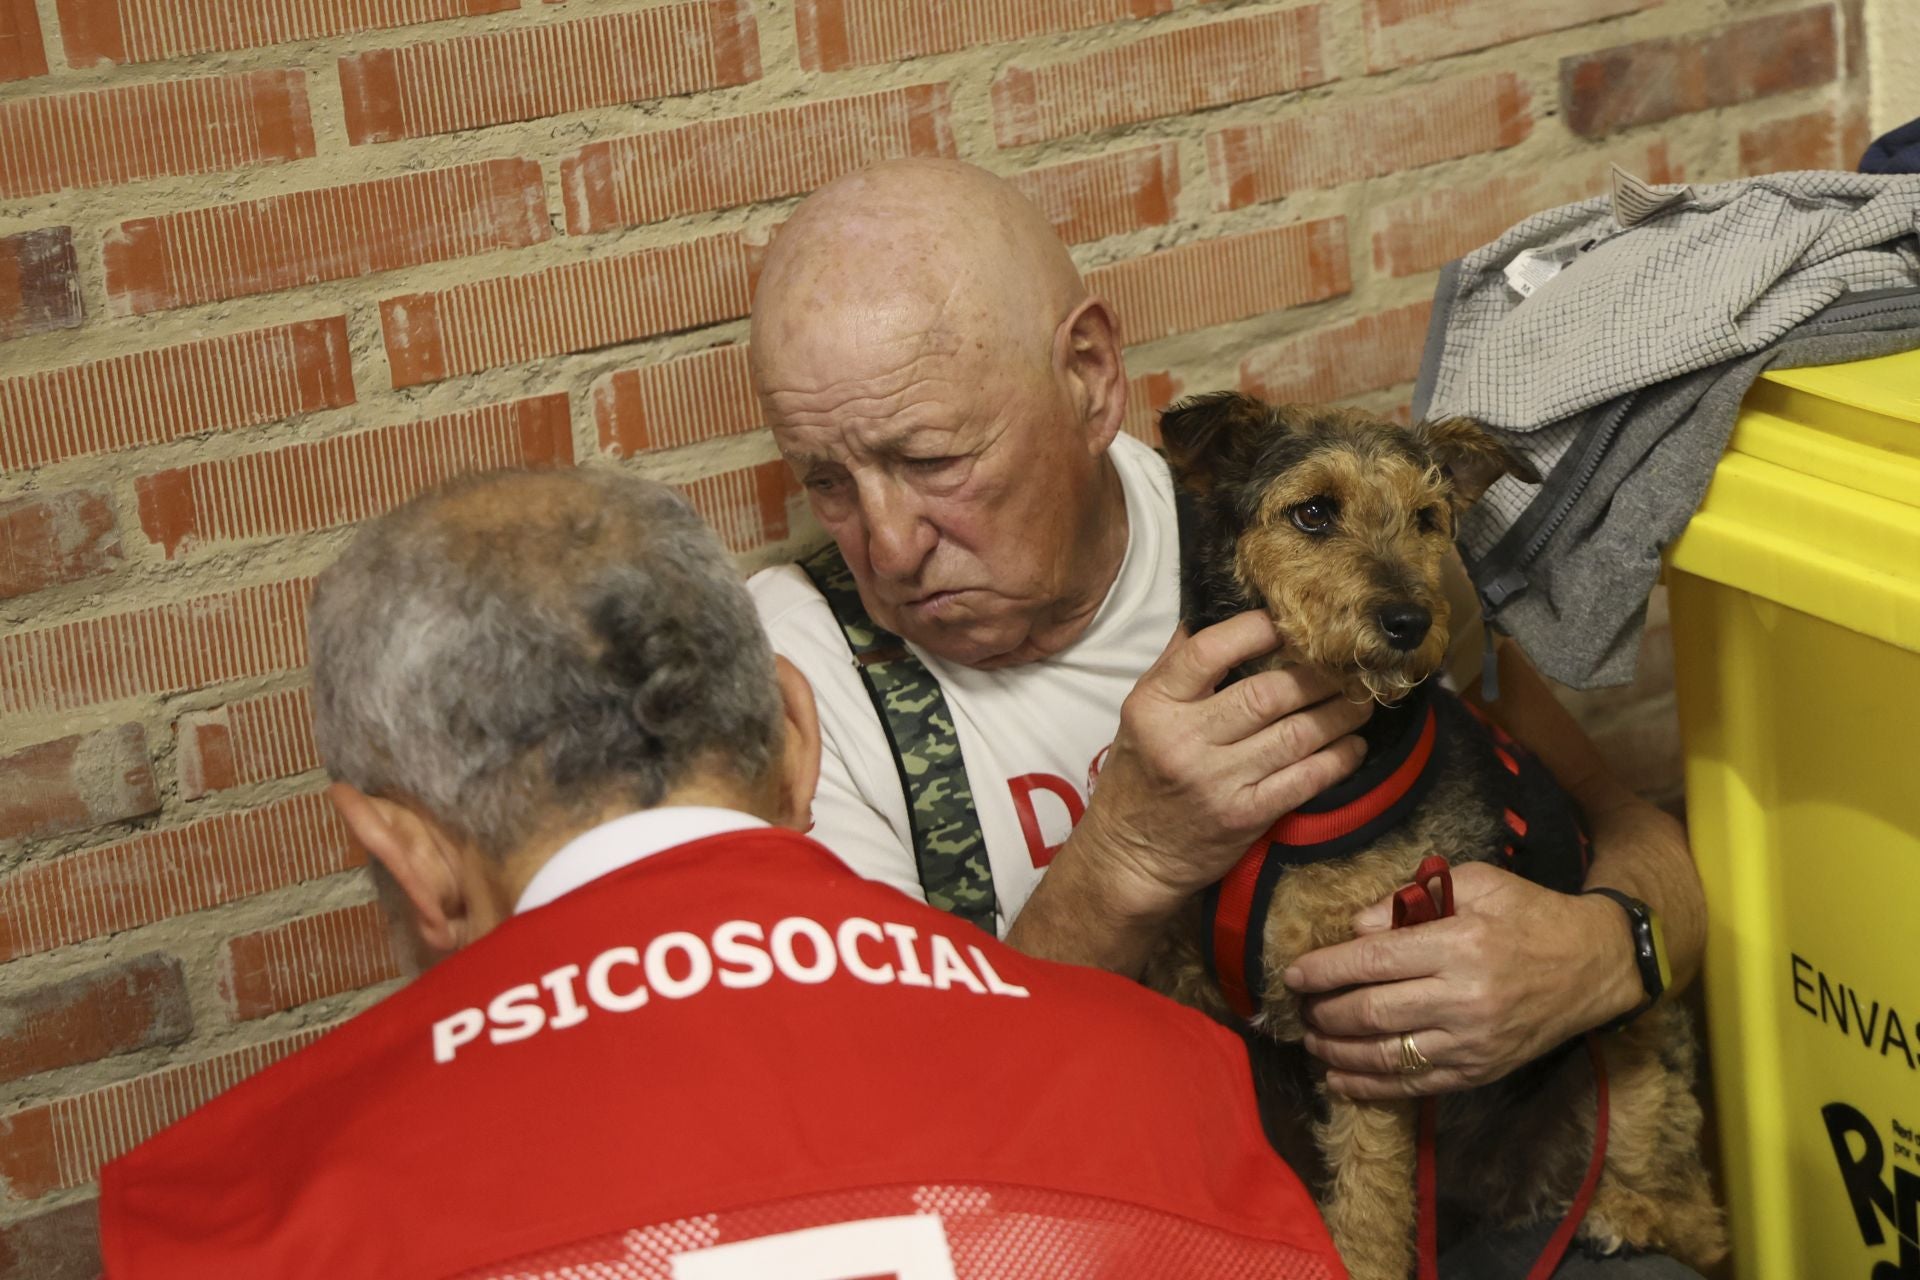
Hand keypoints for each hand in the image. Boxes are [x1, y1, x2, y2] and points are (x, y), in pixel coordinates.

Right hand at [1074, 611, 1369, 916]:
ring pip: (1294, 735)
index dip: (1257, 630)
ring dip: (1338, 713)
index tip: (1290, 623)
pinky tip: (1354, 745)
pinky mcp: (1245, 817)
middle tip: (1346, 664)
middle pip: (1266, 694)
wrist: (1129, 856)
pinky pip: (1303, 780)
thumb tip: (1214, 609)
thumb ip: (1175, 665)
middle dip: (1317, 675)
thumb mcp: (1140, 714)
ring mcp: (1217, 781)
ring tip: (1361, 699)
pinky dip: (1337, 759)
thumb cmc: (1138, 776)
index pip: (1210, 652)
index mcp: (1154, 705)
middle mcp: (1185, 740)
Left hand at [1282, 863, 1642, 1097]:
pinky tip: (1338, 1080)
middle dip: (1322, 1011)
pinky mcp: (1479, 1071)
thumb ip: (1411, 899)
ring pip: (1385, 1053)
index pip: (1372, 960)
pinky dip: (1369, 1086)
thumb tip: (1356, 927)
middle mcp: (1463, 998)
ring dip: (1336, 1051)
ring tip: (1311, 1039)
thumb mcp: (1477, 883)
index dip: (1324, 969)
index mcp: (1459, 945)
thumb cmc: (1529, 915)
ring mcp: (1472, 1042)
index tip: (1292, 973)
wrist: (1594, 965)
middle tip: (1298, 1007)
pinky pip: (1413, 1084)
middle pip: (1370, 1011)